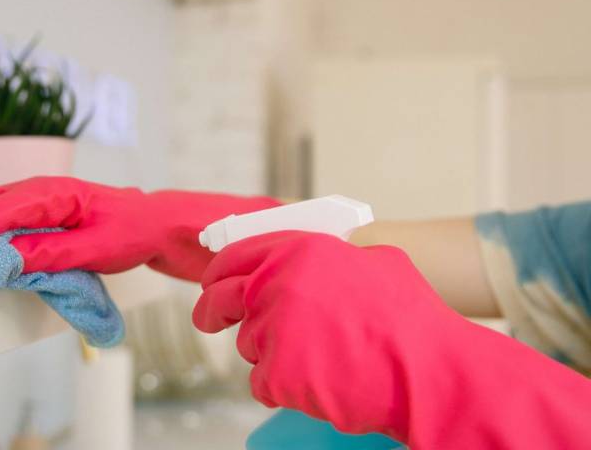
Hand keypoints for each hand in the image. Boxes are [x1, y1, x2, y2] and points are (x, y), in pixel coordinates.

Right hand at [0, 176, 278, 279]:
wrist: (155, 222)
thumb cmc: (134, 230)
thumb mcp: (97, 248)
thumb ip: (51, 254)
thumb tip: (7, 260)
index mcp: (57, 192)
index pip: (3, 212)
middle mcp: (44, 190)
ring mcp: (41, 199)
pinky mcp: (42, 212)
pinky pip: (3, 217)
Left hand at [194, 231, 590, 448]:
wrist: (428, 369)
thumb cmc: (411, 317)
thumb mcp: (376, 262)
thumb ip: (335, 256)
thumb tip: (324, 260)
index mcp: (298, 251)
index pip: (235, 256)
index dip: (220, 271)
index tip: (212, 283)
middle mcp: (277, 284)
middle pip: (221, 298)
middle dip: (211, 311)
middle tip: (209, 320)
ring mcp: (273, 329)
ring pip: (249, 344)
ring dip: (271, 353)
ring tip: (317, 358)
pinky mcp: (276, 373)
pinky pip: (262, 383)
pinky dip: (283, 386)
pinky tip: (318, 381)